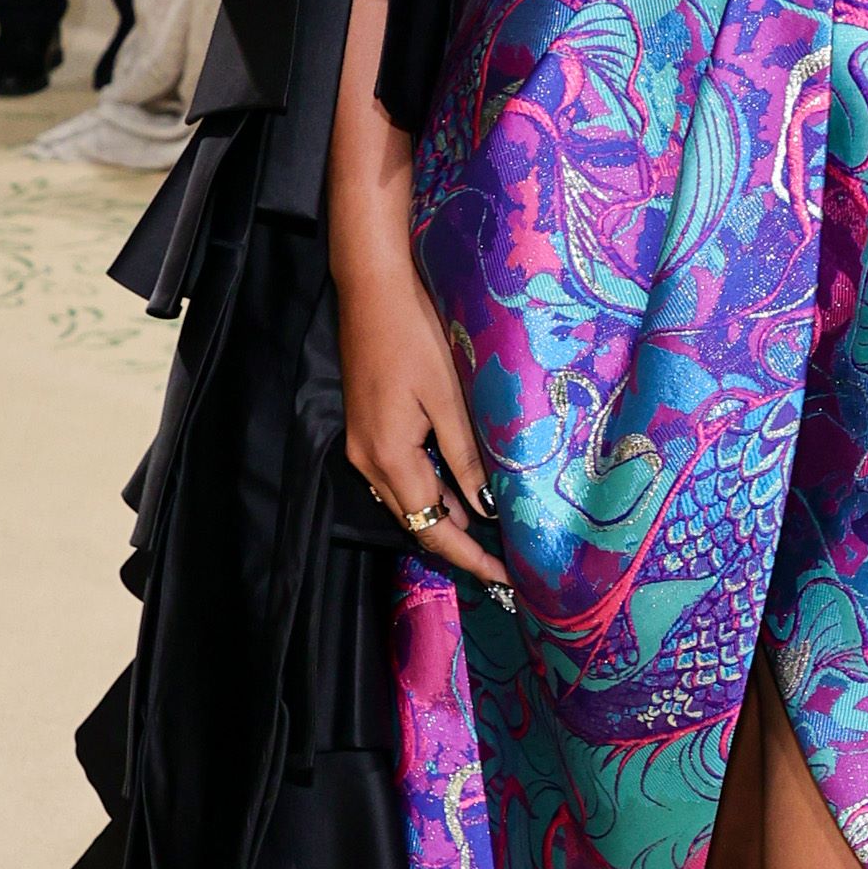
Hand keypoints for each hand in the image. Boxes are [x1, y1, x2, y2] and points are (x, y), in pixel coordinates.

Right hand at [335, 256, 508, 590]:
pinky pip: (399, 478)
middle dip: (459, 546)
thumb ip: (466, 457)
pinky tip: (460, 490)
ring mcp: (362, 447)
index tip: (505, 579)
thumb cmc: (414, 335)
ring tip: (491, 534)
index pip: (433, 527)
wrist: (371, 290)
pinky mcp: (365, 430)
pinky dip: (430, 491)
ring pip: (407, 501)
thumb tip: (485, 510)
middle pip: (416, 522)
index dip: (469, 557)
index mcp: (389, 458)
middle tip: (505, 561)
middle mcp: (368, 462)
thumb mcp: (448, 398)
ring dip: (444, 519)